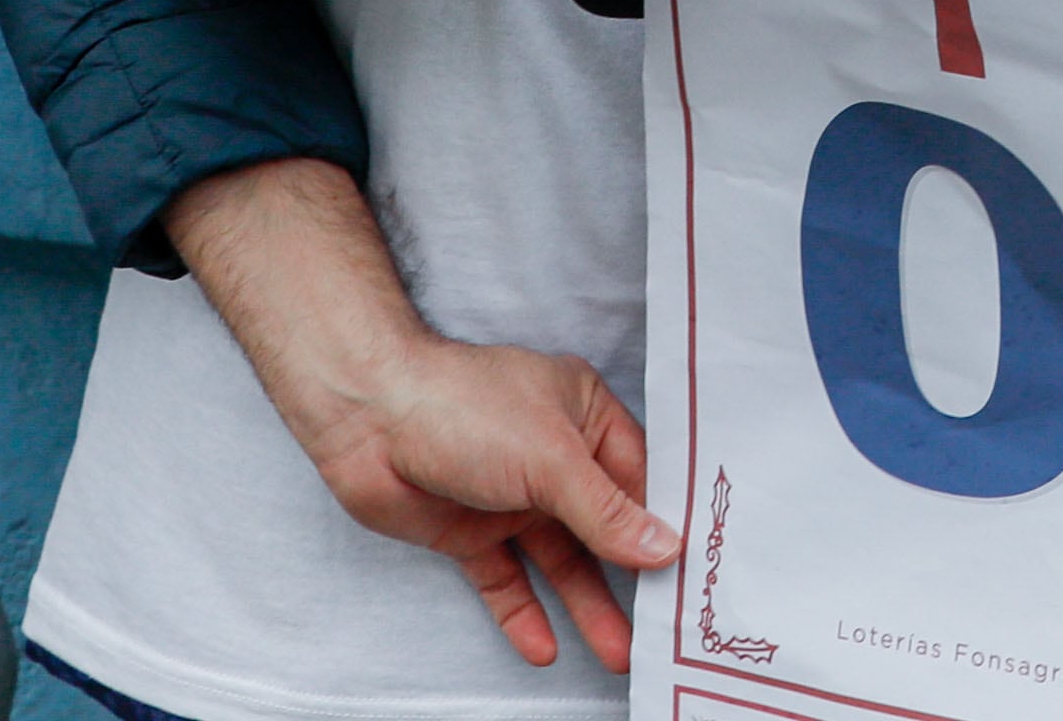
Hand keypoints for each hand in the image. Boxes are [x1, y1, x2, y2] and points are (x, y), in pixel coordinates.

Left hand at [288, 329, 662, 668]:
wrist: (366, 422)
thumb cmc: (462, 408)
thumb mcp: (551, 458)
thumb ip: (605, 512)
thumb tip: (664, 548)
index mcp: (584, 415)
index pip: (639, 478)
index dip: (665, 524)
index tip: (696, 570)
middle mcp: (552, 457)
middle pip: (603, 527)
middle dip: (631, 576)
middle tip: (664, 622)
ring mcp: (511, 498)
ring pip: (561, 562)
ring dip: (586, 606)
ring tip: (618, 653)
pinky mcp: (471, 533)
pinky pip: (507, 581)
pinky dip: (525, 614)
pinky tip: (545, 648)